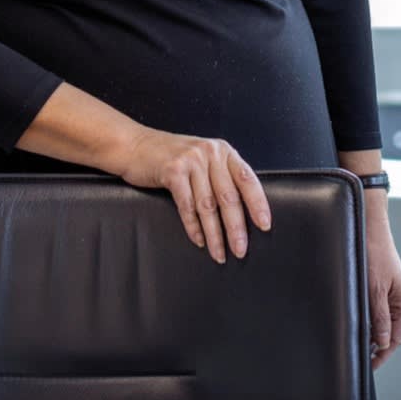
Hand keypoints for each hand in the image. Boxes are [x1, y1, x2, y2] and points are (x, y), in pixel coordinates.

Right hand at [115, 128, 271, 262]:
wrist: (135, 145)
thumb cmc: (172, 156)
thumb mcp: (203, 159)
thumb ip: (221, 176)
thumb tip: (242, 211)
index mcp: (223, 151)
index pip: (247, 179)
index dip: (258, 204)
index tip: (265, 225)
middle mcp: (210, 153)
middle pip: (228, 197)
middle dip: (236, 228)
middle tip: (240, 250)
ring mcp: (191, 161)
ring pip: (208, 205)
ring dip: (215, 234)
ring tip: (219, 253)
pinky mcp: (172, 171)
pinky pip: (187, 206)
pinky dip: (193, 227)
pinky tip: (199, 240)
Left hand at [365, 210, 400, 368]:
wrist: (369, 228)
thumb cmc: (375, 254)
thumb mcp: (375, 289)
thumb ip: (379, 317)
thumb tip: (383, 343)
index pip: (397, 338)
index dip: (383, 353)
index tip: (371, 364)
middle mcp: (400, 300)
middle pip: (391, 332)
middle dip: (377, 345)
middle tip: (360, 356)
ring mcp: (391, 293)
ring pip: (382, 321)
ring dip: (372, 331)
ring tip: (357, 341)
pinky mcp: (381, 287)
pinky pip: (377, 310)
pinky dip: (369, 318)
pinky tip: (358, 321)